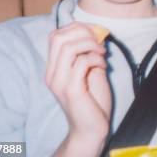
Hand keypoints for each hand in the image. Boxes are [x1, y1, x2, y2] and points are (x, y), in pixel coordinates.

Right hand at [46, 22, 111, 156]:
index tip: (96, 31)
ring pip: (68, 48)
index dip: (77, 27)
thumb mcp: (91, 71)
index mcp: (54, 68)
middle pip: (58, 38)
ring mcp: (60, 82)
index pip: (55, 36)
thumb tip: (98, 33)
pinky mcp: (71, 90)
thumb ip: (90, 54)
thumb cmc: (93, 100)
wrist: (91, 129)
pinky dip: (96, 59)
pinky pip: (82, 63)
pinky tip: (104, 66)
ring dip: (90, 44)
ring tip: (102, 53)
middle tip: (99, 41)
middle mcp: (52, 74)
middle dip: (83, 32)